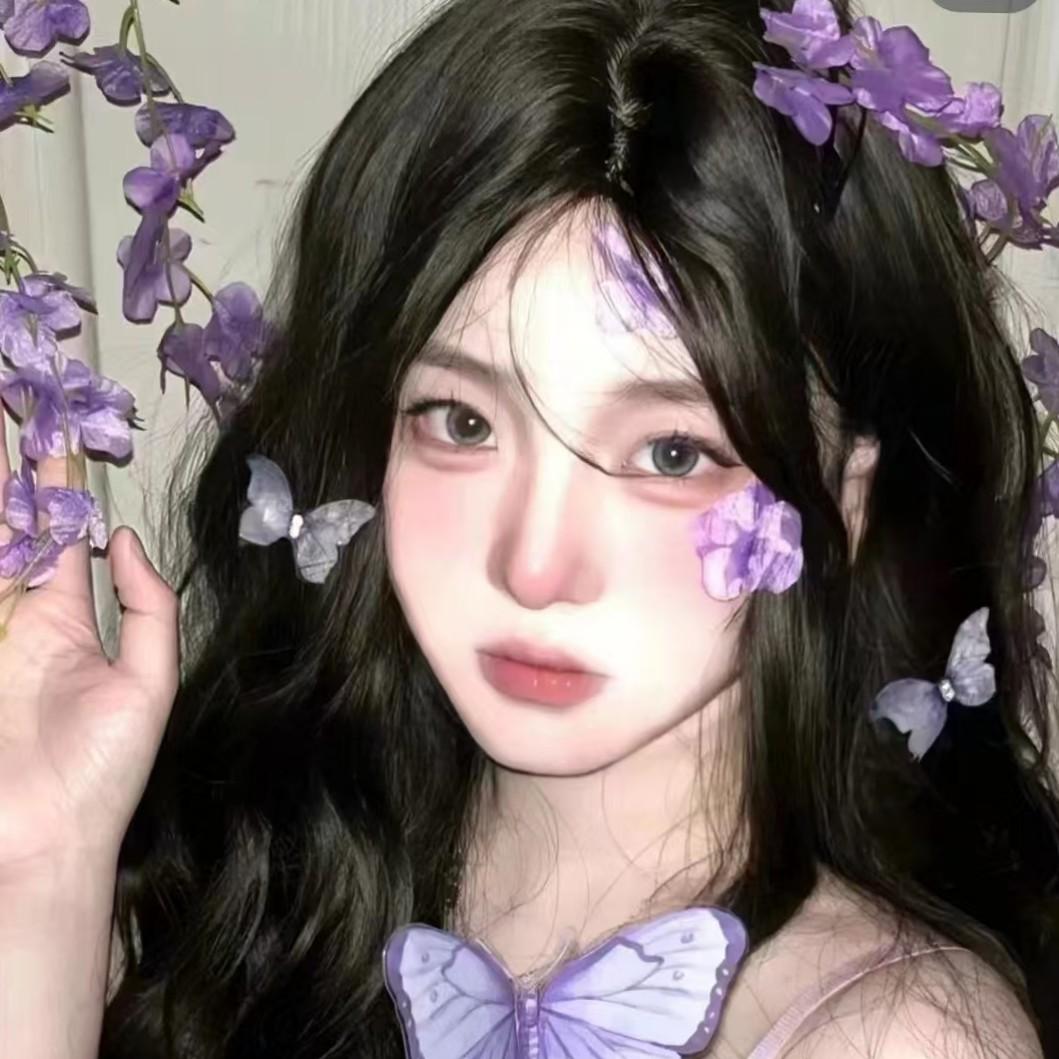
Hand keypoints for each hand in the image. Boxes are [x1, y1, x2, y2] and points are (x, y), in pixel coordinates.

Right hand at [0, 421, 179, 878]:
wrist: (45, 838)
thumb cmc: (103, 768)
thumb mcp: (150, 679)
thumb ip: (146, 605)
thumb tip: (123, 539)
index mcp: (71, 620)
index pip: (60, 536)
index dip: (55, 487)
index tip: (50, 433)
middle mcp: (18, 615)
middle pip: (7, 527)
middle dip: (7, 471)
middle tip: (8, 406)